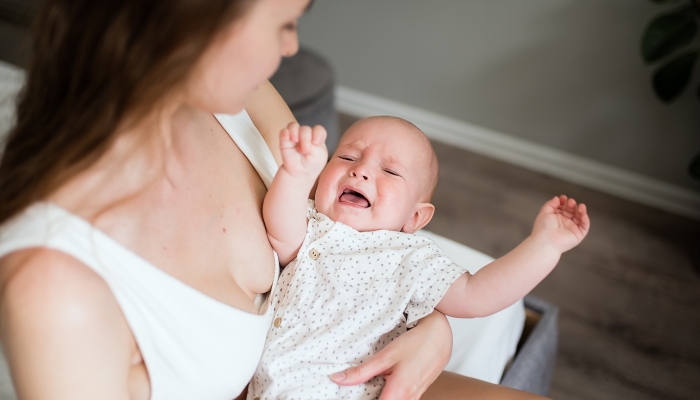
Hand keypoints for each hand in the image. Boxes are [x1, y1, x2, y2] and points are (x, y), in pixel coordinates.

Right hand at [279, 122, 327, 179]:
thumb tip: (306, 140)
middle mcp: (306, 135)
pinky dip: (285, 133)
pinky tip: (287, 139)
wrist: (300, 173)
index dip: (317, 133)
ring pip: (293, 126)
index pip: (318, 129)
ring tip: (295, 141)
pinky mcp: (285, 140)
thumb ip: (315, 146)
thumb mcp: (319, 156)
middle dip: (305, 138)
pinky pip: (283, 131)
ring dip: (295, 132)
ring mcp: (295, 136)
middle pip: (305, 128)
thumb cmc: (312, 164)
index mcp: (317, 138)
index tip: (316, 143)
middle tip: (304, 151)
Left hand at [329, 311, 451, 399]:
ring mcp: (414, 399)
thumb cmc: (415, 343)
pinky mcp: (415, 395)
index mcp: (398, 394)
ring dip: (378, 395)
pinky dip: (387, 394)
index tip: (348, 395)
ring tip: (370, 384)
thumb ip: (361, 372)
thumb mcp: (385, 356)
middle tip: (359, 388)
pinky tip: (381, 383)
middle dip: (369, 396)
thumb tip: (337, 379)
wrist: (440, 337)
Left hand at [532, 195, 589, 252]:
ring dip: (581, 210)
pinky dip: (585, 219)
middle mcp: (564, 223)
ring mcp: (571, 228)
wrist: (546, 241)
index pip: (563, 208)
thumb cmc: (543, 228)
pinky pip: (584, 226)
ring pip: (579, 218)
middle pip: (571, 211)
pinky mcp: (578, 235)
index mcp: (556, 218)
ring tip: (580, 206)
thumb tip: (557, 198)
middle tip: (570, 202)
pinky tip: (583, 213)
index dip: (564, 202)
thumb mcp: (544, 212)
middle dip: (571, 205)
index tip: (563, 197)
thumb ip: (551, 204)